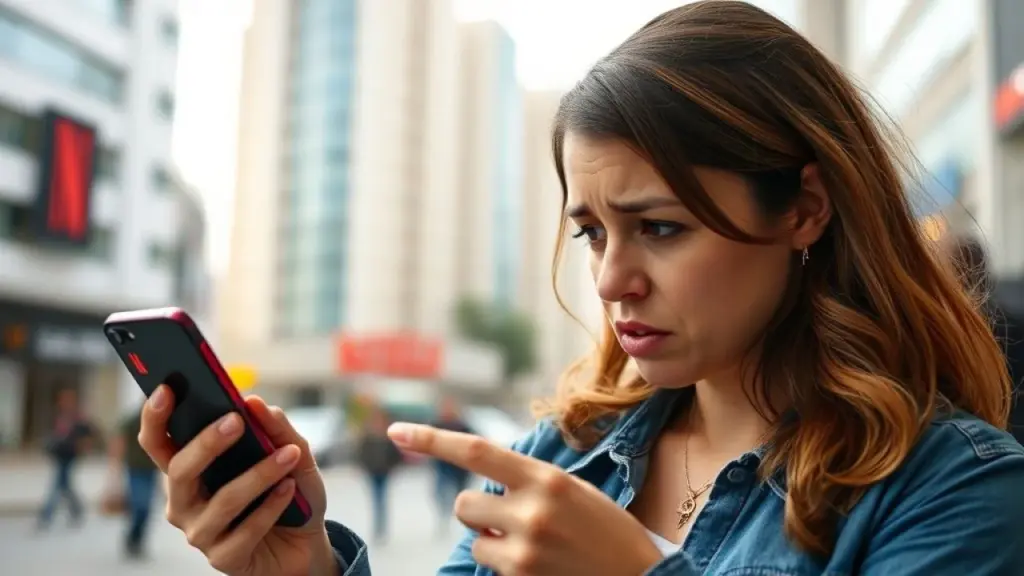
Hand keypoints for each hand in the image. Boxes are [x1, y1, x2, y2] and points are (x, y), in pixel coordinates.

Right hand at [138, 385, 334, 575]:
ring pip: (222, 500)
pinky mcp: (224, 559)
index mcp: (189, 471)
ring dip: (258, 474)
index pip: (159, 443)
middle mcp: (185, 502)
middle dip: (206, 444)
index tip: (167, 389)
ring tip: (288, 454)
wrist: (306, 543)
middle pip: (180, 471)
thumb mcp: (293, 454)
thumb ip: (275, 428)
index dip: (155, 417)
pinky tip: (289, 488)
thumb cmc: (289, 492)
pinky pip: (246, 529)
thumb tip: (254, 402)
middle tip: (236, 420)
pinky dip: (271, 506)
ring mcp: (201, 533)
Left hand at [389, 423, 662, 575]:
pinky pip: (490, 567)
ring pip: (474, 540)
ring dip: (492, 542)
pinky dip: (506, 567)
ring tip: (534, 546)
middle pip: (464, 503)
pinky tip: (541, 565)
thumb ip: (528, 482)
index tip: (397, 430)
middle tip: (511, 519)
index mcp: (545, 479)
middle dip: (478, 511)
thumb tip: (483, 483)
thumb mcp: (573, 491)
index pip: (476, 451)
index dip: (432, 440)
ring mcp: (525, 551)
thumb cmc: (606, 531)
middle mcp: (531, 512)